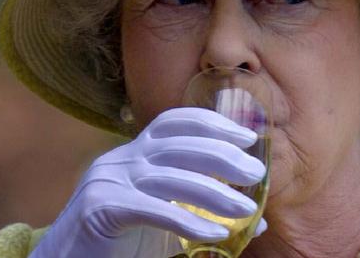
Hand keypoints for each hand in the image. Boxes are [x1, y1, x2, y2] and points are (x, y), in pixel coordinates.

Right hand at [29, 107, 266, 257]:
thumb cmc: (125, 238)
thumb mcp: (170, 220)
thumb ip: (207, 213)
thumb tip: (257, 218)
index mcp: (138, 150)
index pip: (177, 121)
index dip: (214, 123)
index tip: (248, 136)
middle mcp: (124, 157)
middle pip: (181, 145)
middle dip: (223, 156)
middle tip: (255, 172)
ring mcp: (110, 179)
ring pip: (171, 178)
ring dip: (214, 193)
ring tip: (245, 209)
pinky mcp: (102, 207)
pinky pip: (154, 210)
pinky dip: (189, 221)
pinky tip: (216, 232)